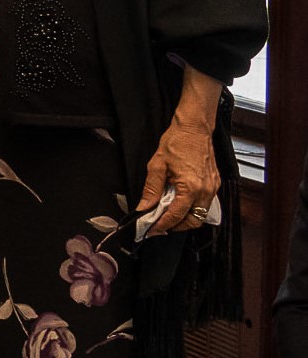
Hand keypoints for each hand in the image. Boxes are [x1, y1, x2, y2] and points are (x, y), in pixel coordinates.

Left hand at [135, 118, 220, 235]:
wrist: (194, 128)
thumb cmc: (177, 141)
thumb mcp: (156, 165)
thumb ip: (150, 190)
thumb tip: (144, 207)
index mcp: (191, 187)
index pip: (176, 215)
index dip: (163, 224)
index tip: (152, 229)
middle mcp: (206, 190)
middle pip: (194, 221)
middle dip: (177, 226)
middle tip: (160, 225)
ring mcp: (213, 187)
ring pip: (201, 214)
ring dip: (185, 218)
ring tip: (168, 215)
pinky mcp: (215, 183)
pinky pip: (206, 203)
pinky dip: (193, 208)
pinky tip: (179, 203)